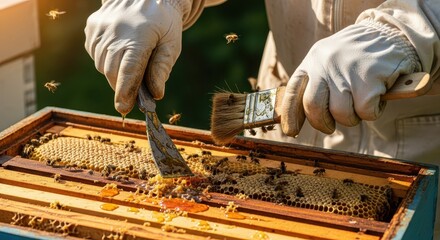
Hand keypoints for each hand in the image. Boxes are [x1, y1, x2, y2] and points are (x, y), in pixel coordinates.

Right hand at [85, 0, 188, 114]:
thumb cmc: (163, 22)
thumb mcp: (172, 43)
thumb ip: (162, 68)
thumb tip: (156, 94)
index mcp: (140, 35)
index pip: (129, 69)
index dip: (125, 92)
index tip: (124, 109)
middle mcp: (116, 30)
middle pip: (112, 71)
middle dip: (122, 87)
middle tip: (133, 95)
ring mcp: (101, 27)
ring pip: (101, 65)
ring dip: (114, 74)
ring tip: (130, 66)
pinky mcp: (92, 26)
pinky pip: (95, 54)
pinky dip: (105, 61)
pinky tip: (119, 52)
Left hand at [280, 20, 420, 136]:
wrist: (388, 33)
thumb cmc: (354, 56)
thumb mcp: (327, 61)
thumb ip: (314, 84)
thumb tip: (299, 117)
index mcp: (311, 61)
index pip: (293, 92)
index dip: (290, 115)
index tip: (292, 131)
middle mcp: (325, 64)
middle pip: (313, 107)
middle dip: (322, 123)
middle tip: (330, 125)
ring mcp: (347, 70)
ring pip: (341, 113)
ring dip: (352, 117)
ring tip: (360, 101)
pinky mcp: (370, 77)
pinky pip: (366, 112)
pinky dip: (373, 111)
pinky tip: (377, 94)